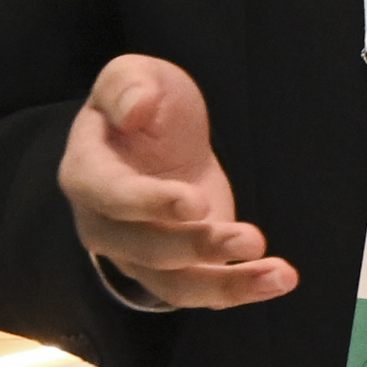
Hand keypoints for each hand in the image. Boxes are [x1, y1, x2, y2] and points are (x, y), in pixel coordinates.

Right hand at [62, 56, 286, 307]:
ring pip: (175, 286)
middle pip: (147, 251)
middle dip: (199, 248)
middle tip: (252, 238)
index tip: (196, 202)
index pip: (111, 198)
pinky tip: (280, 279)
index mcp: (87, 174)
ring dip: (227, 284)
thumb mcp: (134, 75)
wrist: (157, 140)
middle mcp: (105, 225)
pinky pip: (202, 291)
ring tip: (279, 274)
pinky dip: (241, 290)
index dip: (150, 204)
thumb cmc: (142, 104)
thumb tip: (134, 110)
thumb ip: (127, 86)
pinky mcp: (177, 269)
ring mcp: (138, 255)